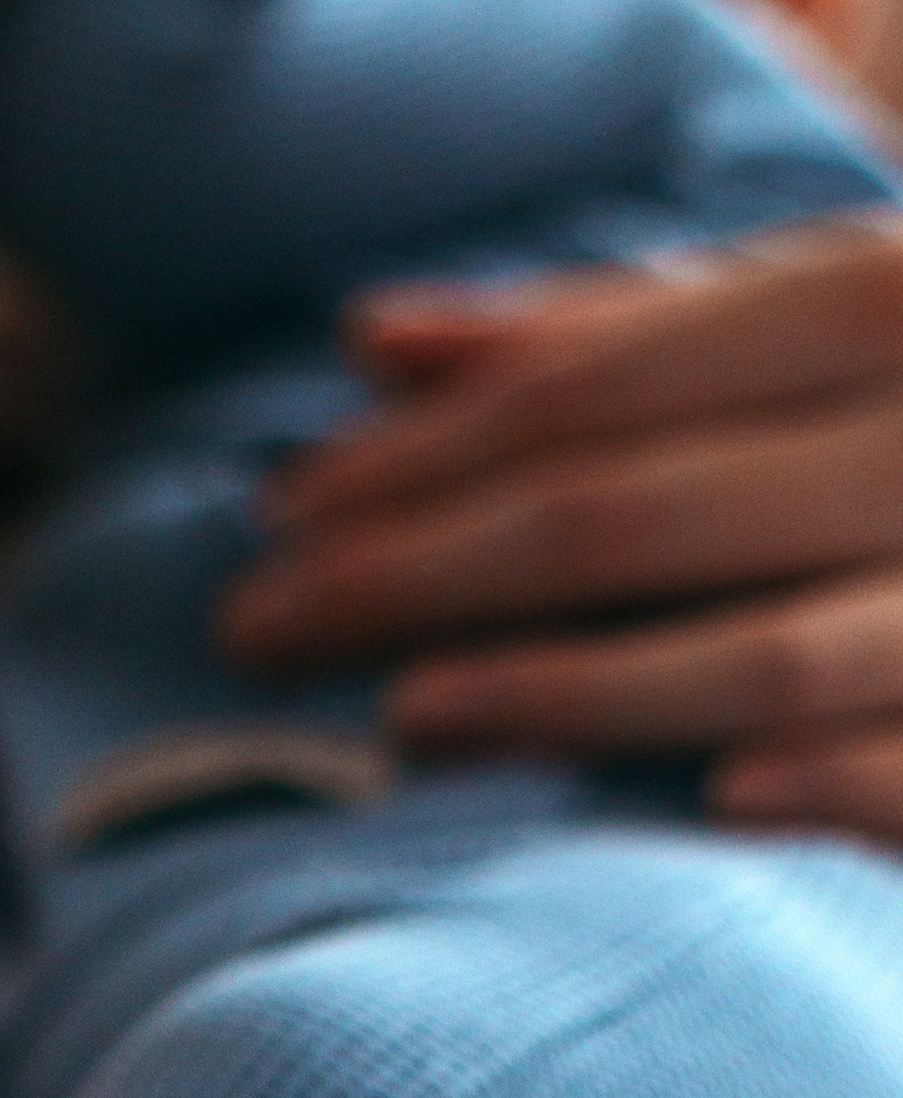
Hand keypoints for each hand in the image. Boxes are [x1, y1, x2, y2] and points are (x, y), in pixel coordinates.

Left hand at [220, 214, 902, 845]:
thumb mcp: (826, 321)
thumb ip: (617, 333)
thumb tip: (370, 342)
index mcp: (889, 289)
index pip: (600, 392)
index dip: (421, 463)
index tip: (278, 518)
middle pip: (628, 517)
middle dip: (423, 576)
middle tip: (258, 630)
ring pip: (761, 657)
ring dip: (567, 691)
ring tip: (402, 720)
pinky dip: (830, 788)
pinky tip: (708, 807)